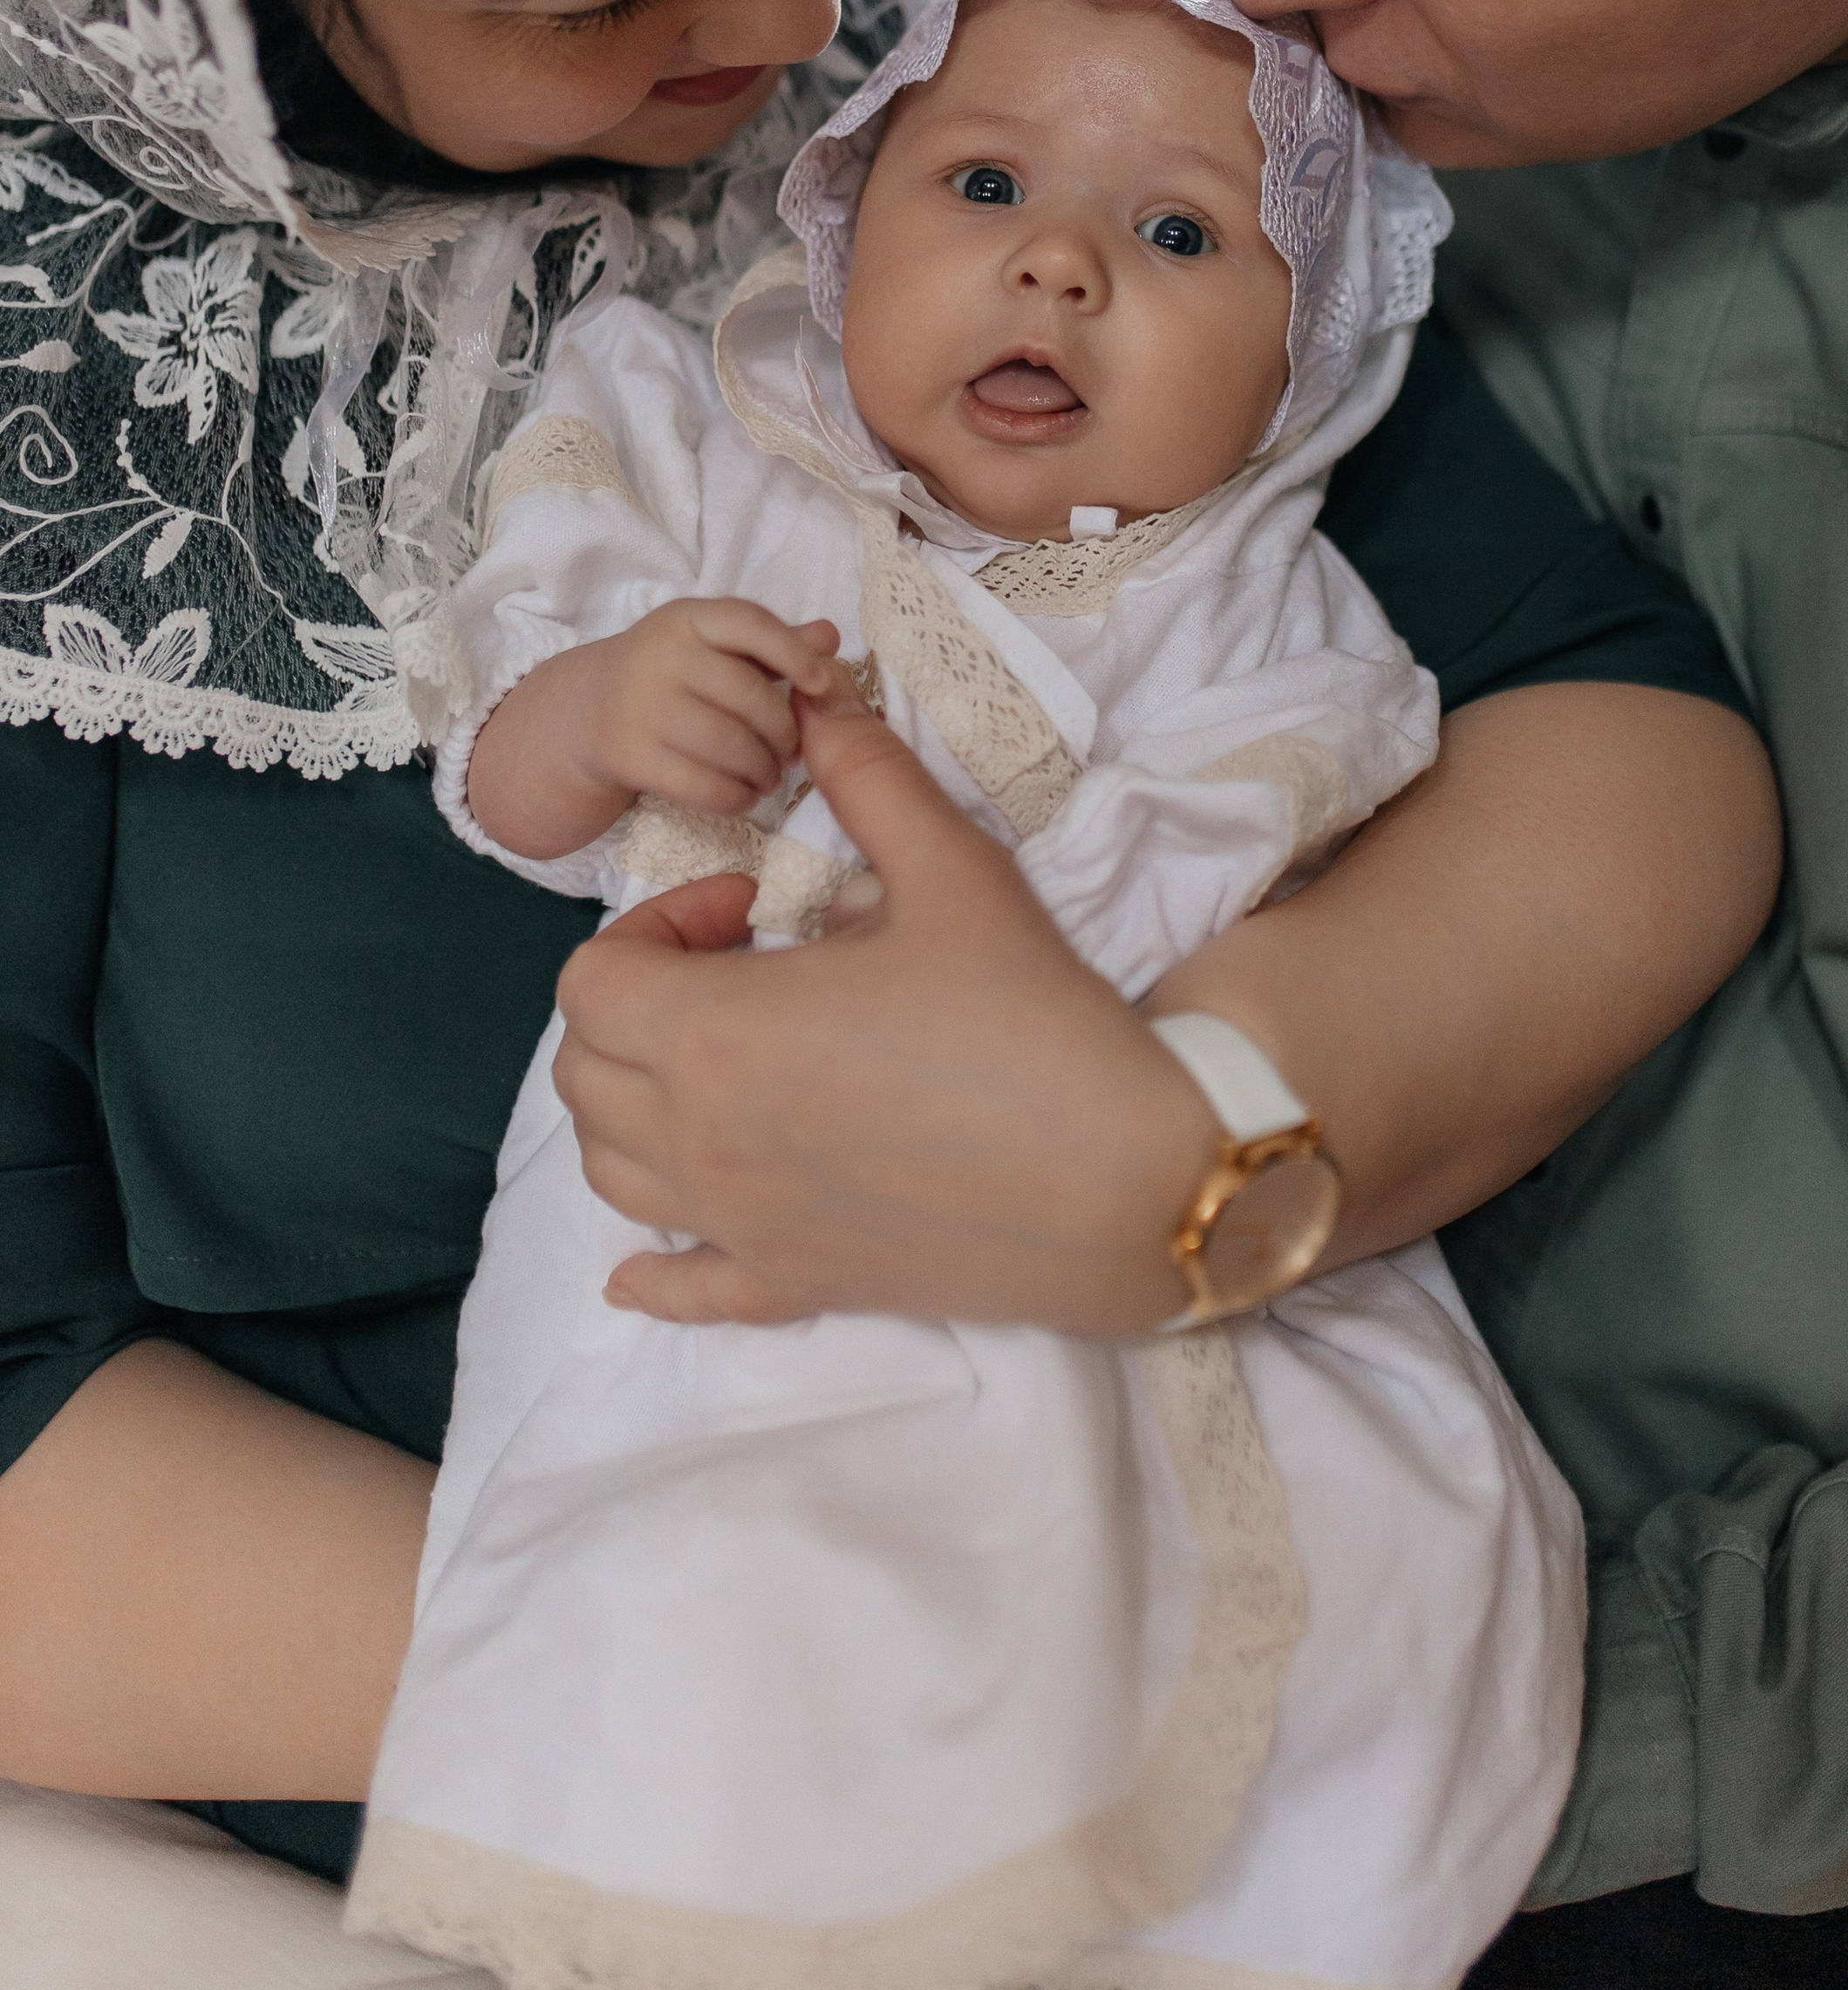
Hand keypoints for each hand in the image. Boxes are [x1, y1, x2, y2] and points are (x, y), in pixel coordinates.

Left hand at [552, 679, 1210, 1332]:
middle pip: (584, 1071)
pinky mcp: (791, 1282)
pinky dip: (652, 1269)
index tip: (748, 908)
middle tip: (740, 969)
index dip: (654, 924)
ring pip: (612, 1171)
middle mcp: (700, 1141)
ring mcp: (740, 1223)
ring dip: (636, 1105)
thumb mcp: (952, 869)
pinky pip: (682, 1286)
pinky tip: (645, 1263)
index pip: (592, 980)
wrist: (1122, 1175)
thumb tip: (819, 703)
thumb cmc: (1031, 1018)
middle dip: (638, 1003)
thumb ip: (868, 778)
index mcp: (718, 1034)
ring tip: (725, 1063)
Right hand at [583, 597, 842, 815]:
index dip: (793, 653)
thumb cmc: (673, 674)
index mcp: (687, 619)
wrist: (587, 711)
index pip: (749, 624)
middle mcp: (660, 656)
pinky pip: (701, 785)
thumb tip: (830, 636)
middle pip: (748, 697)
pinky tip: (746, 797)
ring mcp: (640, 706)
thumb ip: (774, 642)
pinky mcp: (629, 755)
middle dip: (783, 732)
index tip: (820, 683)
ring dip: (763, 770)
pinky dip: (735, 797)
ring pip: (729, 747)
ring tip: (771, 775)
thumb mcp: (716, 647)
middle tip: (792, 751)